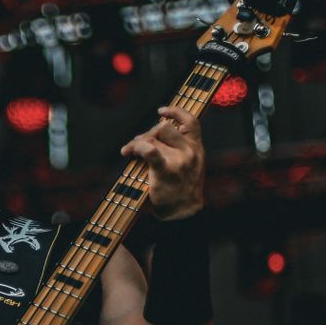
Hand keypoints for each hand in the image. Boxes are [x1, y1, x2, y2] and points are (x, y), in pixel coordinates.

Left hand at [119, 105, 204, 220]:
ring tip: (130, 151)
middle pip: (163, 128)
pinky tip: (128, 150)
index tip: (161, 110)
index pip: (191, 122)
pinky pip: (150, 151)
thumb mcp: (189, 165)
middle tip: (137, 144)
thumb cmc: (181, 189)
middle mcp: (190, 152)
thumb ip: (178, 149)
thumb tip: (150, 135)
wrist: (183, 214)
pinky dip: (137, 147)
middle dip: (147, 133)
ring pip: (152, 139)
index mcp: (197, 148)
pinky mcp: (166, 171)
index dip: (176, 111)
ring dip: (137, 143)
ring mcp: (179, 161)